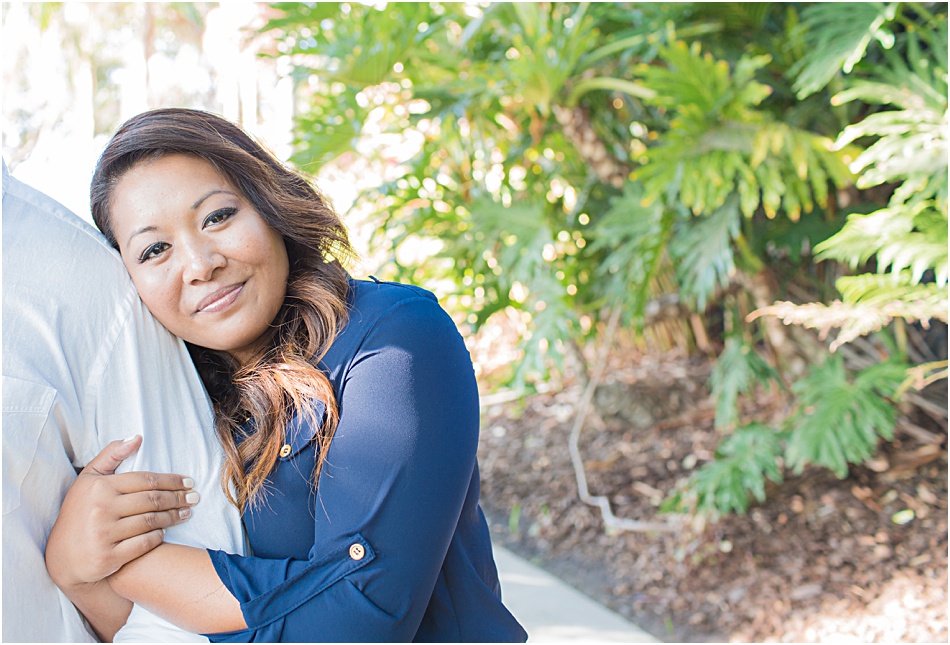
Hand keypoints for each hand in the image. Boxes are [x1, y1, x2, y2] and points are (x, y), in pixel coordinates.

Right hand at [45, 436, 199, 590]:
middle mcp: (101, 509)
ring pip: (151, 521)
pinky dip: (158, 536)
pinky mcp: (108, 557)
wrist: (62, 558)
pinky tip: (167, 531)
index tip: (188, 481)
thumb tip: (138, 437)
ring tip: (187, 513)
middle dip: (178, 498)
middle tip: (195, 497)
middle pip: (152, 500)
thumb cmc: (79, 512)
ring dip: (173, 517)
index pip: (145, 480)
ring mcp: (104, 535)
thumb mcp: (88, 479)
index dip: (171, 480)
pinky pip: (144, 543)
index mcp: (99, 487)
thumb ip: (111, 455)